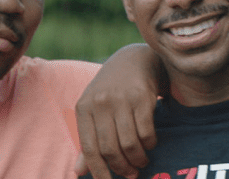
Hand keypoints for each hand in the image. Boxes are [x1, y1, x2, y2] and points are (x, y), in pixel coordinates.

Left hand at [75, 44, 163, 178]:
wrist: (133, 61)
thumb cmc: (110, 92)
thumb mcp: (94, 112)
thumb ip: (88, 141)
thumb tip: (79, 172)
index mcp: (84, 108)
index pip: (89, 148)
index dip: (98, 171)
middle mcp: (100, 103)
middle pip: (110, 149)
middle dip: (122, 168)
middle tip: (131, 175)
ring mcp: (121, 99)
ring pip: (129, 143)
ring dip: (137, 159)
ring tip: (141, 162)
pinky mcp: (142, 97)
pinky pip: (146, 132)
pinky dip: (149, 144)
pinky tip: (149, 144)